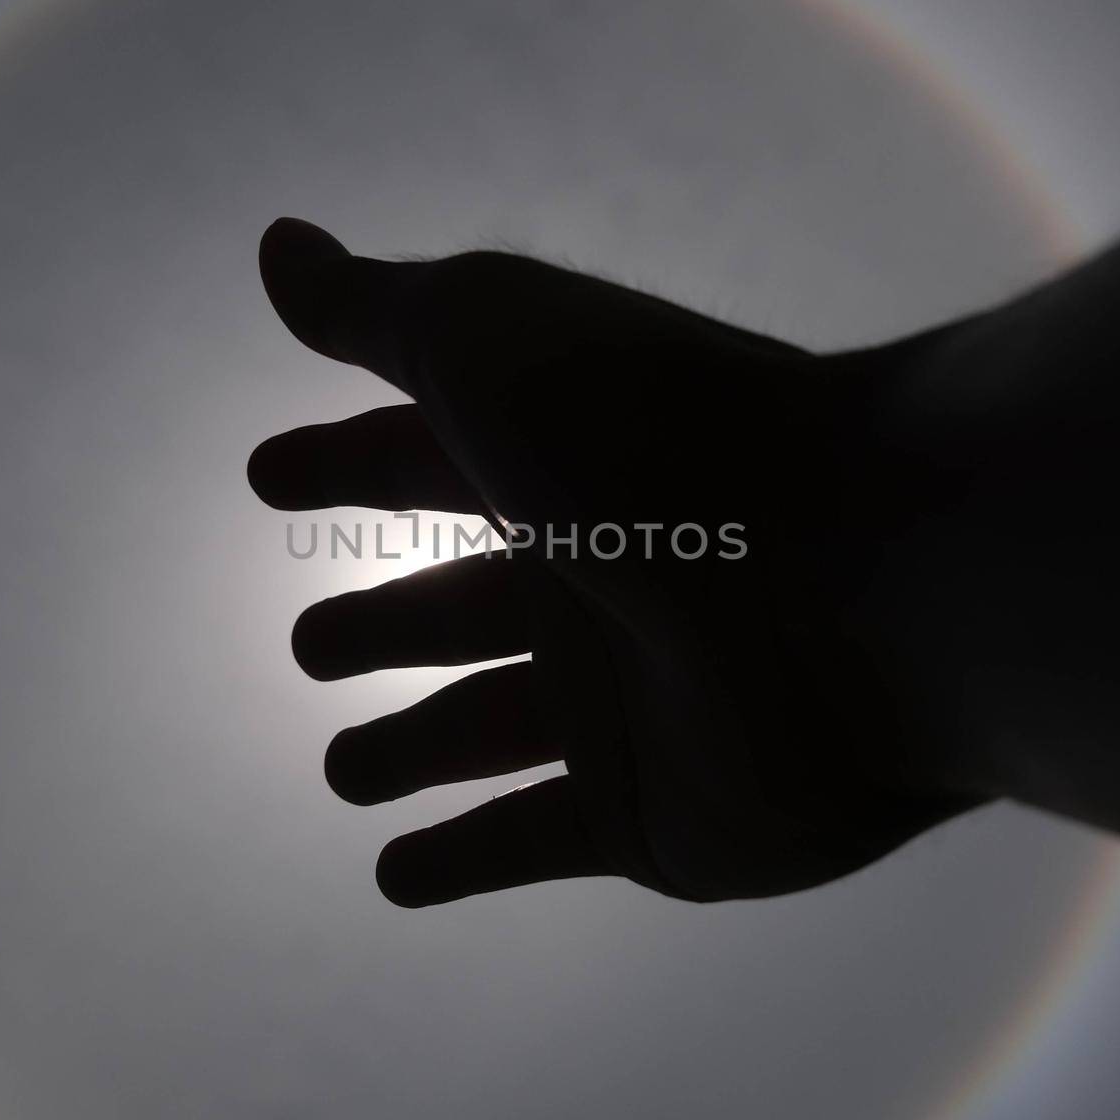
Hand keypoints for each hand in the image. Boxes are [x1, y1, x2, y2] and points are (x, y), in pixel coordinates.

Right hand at [249, 219, 983, 906]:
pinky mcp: (654, 820)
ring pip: (487, 732)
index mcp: (555, 467)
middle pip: (459, 609)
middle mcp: (594, 582)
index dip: (343, 463)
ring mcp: (626, 706)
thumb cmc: (652, 443)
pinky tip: (396, 874)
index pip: (423, 461)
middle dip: (382, 625)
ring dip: (408, 751)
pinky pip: (533, 846)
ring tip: (341, 771)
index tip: (265, 474)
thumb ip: (374, 309)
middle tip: (306, 647)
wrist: (854, 583)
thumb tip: (275, 245)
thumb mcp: (487, 341)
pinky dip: (464, 864)